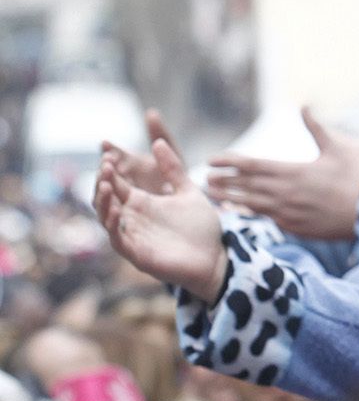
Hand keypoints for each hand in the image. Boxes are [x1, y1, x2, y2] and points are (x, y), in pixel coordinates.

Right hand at [96, 139, 226, 302]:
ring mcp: (133, 236)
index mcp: (143, 202)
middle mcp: (133, 218)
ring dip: (102, 201)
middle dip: (102, 181)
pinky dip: (112, 225)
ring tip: (105, 182)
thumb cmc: (201, 228)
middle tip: (105, 164)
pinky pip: (117, 239)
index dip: (111, 169)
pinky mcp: (137, 254)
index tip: (108, 152)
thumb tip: (158, 142)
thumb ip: (174, 169)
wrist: (214, 258)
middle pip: (106, 198)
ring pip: (105, 217)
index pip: (118, 182)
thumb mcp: (188, 192)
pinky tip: (115, 210)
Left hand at [207, 108, 358, 241]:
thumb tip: (304, 105)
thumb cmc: (358, 178)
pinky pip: (267, 220)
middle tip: (203, 178)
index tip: (212, 159)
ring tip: (212, 196)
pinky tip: (240, 213)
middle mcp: (285, 193)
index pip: (251, 165)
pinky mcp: (296, 228)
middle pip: (244, 186)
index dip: (229, 161)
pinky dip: (250, 215)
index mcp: (292, 171)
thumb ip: (316, 128)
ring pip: (251, 205)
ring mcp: (288, 214)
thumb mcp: (336, 149)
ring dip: (230, 199)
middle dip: (223, 181)